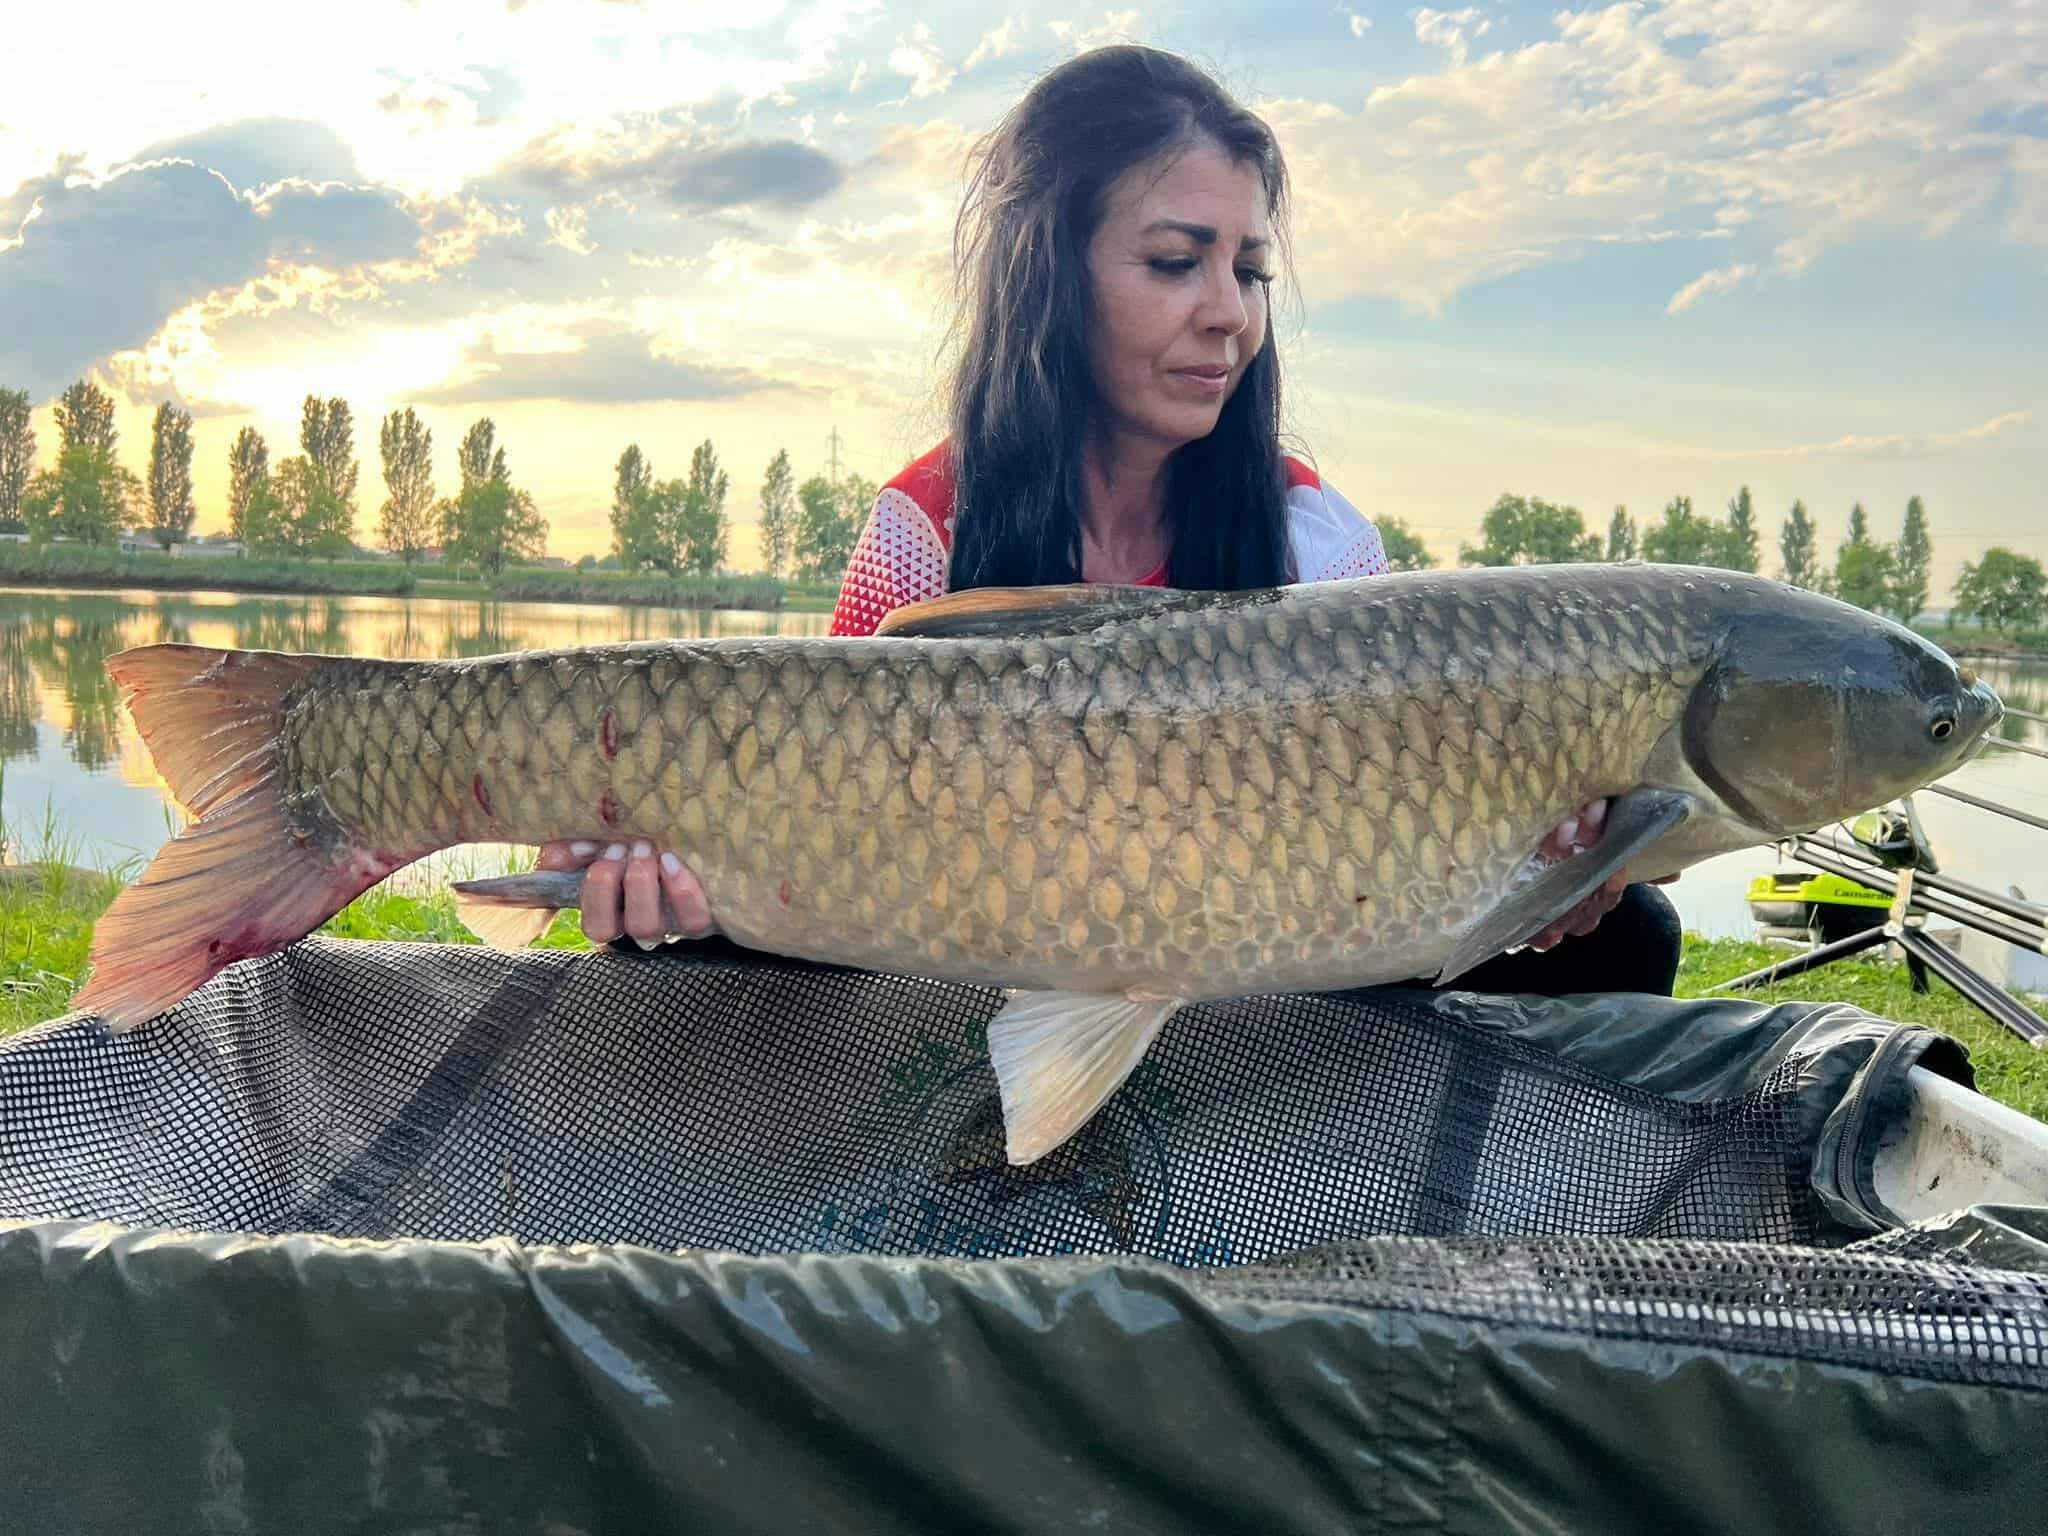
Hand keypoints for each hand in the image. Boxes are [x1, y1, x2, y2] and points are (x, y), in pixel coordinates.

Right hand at [535, 838, 715, 947]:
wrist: (686, 844)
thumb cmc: (634, 848)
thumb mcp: (599, 847)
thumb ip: (571, 851)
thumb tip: (556, 854)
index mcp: (611, 915)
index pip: (595, 925)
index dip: (594, 893)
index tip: (600, 853)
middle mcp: (640, 927)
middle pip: (620, 928)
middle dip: (618, 884)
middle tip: (624, 848)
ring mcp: (672, 927)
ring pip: (649, 926)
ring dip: (644, 886)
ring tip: (647, 850)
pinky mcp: (701, 918)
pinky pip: (694, 918)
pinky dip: (682, 891)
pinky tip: (673, 861)